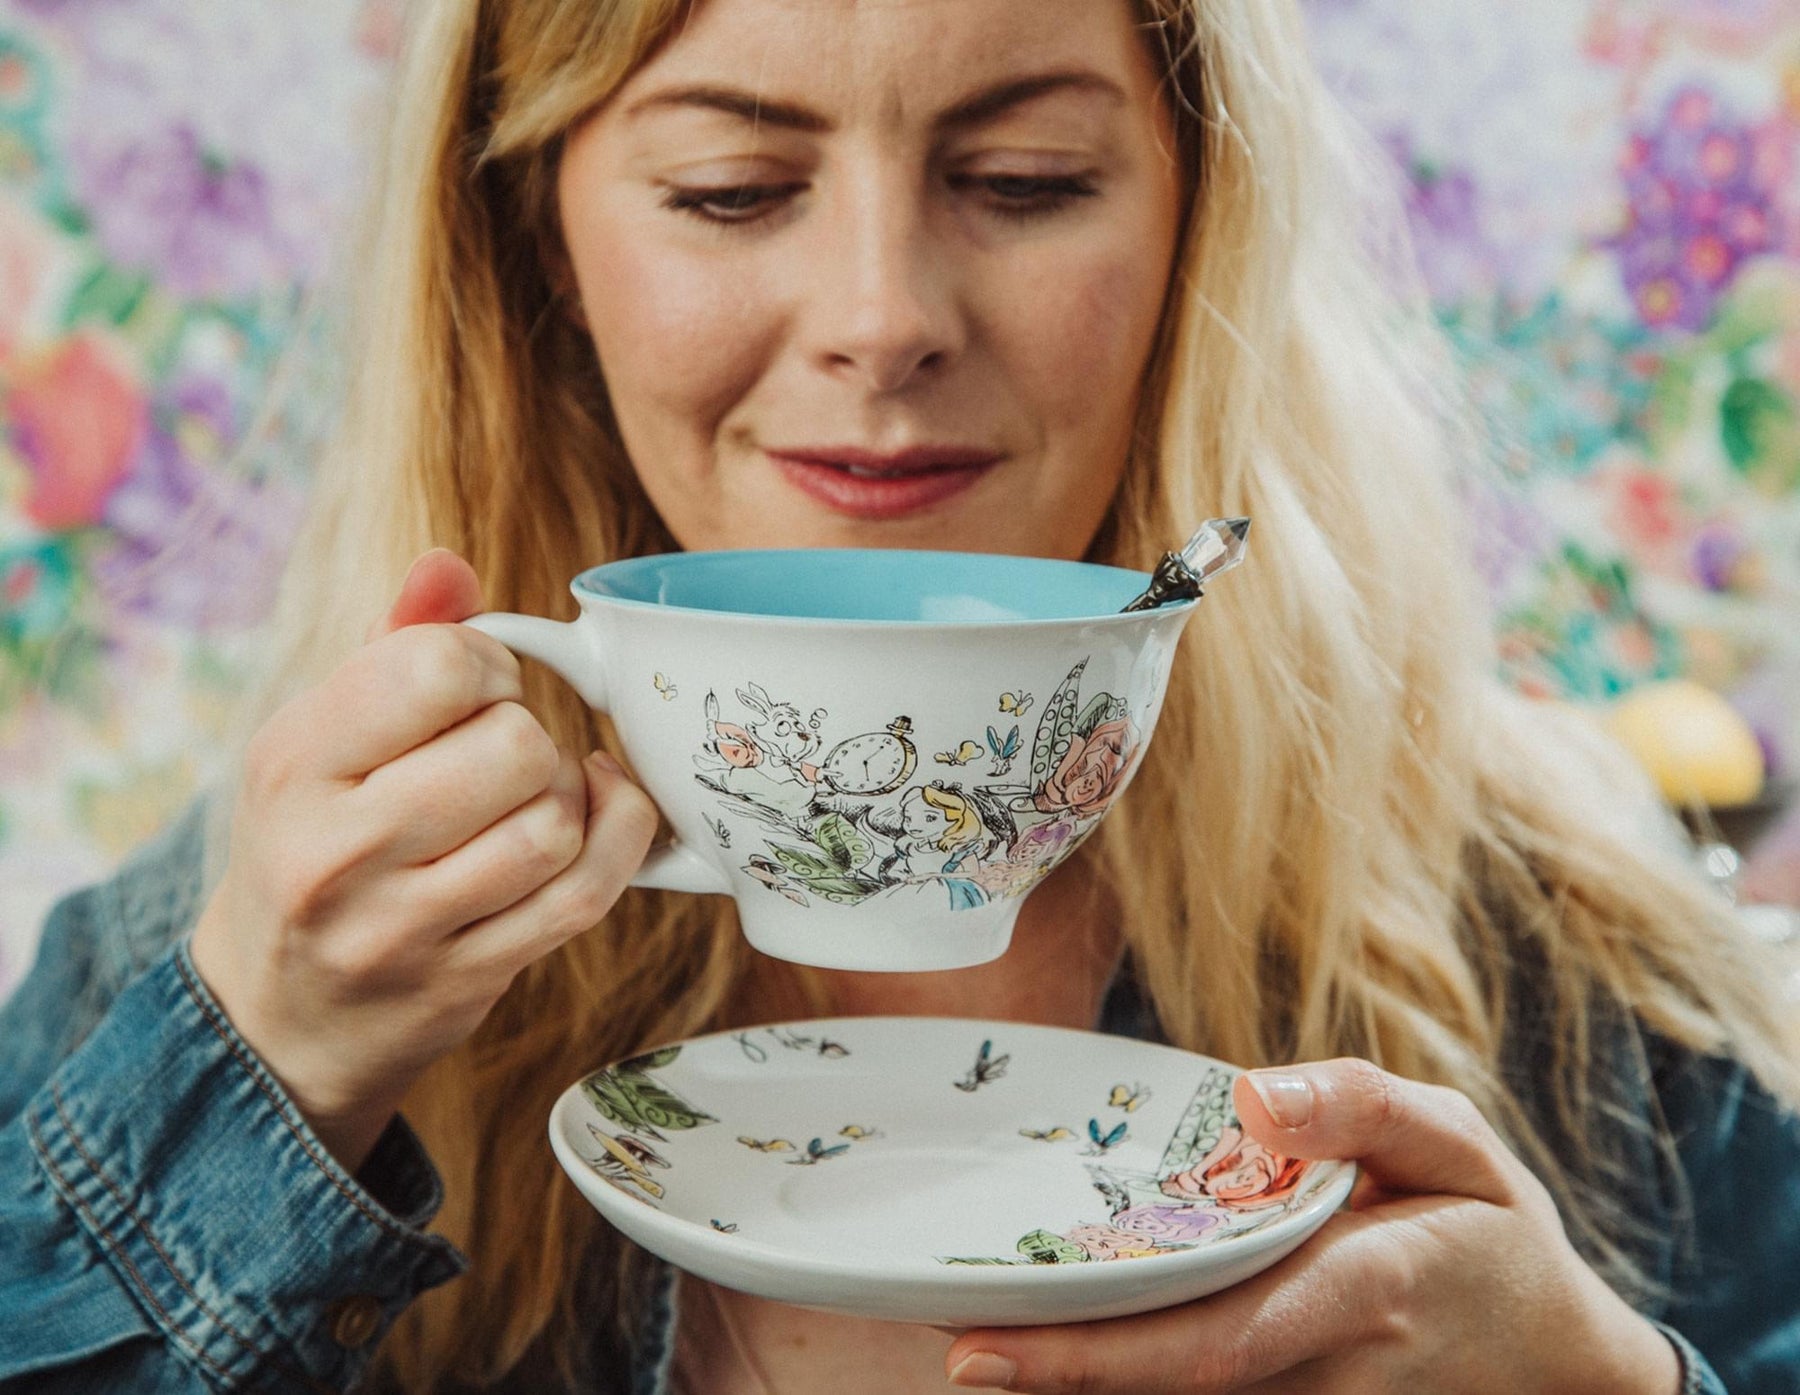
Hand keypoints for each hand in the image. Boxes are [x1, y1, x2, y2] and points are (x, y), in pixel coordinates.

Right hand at [189, 549, 656, 1171]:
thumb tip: (451, 564)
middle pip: (514, 747)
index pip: (435, 667)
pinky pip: (583, 894)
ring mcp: (398, 928)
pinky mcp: (463, 980)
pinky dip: (615, 839)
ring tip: (529, 796)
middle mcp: (334, 848)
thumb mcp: (323, 740)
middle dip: (529, 732)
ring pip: (552, 824)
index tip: (474, 688)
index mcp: (290, 760)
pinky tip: (593, 816)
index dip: (485, 663)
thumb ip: (395, 644)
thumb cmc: (318, 845)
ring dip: (566, 797)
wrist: (280, 1014)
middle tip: (501, 750)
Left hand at [945, 1058, 1681, 1393]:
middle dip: (1061, 1377)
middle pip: (1174, 1385)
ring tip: (980, 1338)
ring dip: (1083, 1380)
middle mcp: (1326, 1370)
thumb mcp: (1457, 1145)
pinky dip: (1130, 1377)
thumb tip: (1254, 1096)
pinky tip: (1055, 1344)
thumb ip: (1361, 1107)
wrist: (1557, 1362)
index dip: (1102, 1352)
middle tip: (955, 1349)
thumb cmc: (1494, 1234)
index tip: (993, 1345)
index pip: (1212, 1332)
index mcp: (1363, 1289)